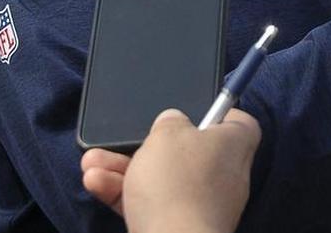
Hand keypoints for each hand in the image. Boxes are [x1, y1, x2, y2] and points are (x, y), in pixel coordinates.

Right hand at [81, 108, 260, 232]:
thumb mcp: (167, 134)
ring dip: (124, 168)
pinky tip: (96, 183)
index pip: (238, 123)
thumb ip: (170, 121)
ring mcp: (203, 204)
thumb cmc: (178, 182)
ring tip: (92, 163)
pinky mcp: (181, 226)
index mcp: (235, 144)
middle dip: (145, 146)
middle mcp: (226, 174)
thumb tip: (174, 122)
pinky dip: (125, 194)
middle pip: (186, 151)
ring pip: (162, 178)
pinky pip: (152, 203)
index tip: (193, 110)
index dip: (217, 113)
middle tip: (119, 140)